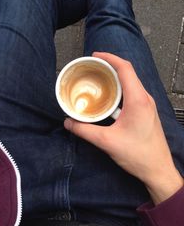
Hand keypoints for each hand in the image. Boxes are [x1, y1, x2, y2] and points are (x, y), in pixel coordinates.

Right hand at [64, 52, 182, 204]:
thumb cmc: (137, 154)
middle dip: (110, 66)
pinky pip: (132, 92)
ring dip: (115, 78)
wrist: (158, 169)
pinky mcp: (146, 111)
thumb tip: (68, 122)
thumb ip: (84, 130)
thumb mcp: (106, 142)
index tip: (95, 55)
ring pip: (130, 83)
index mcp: (138, 99)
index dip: (110, 58)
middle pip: (128, 73)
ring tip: (98, 79)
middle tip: (92, 67)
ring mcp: (147, 104)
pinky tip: (108, 97)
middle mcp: (145, 98)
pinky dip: (119, 89)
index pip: (125, 68)